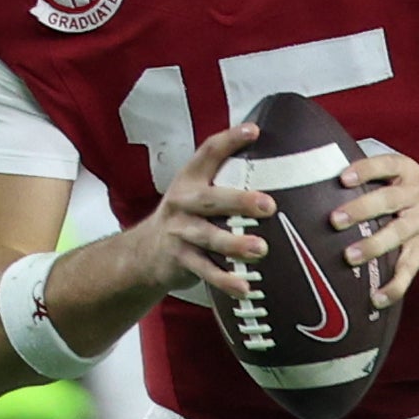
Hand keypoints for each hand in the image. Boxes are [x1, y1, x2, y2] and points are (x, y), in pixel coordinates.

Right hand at [132, 121, 272, 299]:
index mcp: (190, 179)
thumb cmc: (185, 217)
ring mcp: (180, 232)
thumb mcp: (196, 190)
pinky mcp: (180, 259)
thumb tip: (273, 160)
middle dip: (239, 201)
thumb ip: (225, 178)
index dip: (229, 140)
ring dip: (234, 244)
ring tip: (260, 249)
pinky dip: (225, 280)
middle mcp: (183, 202)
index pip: (208, 152)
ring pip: (208, 238)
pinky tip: (245, 287)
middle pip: (210, 199)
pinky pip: (205, 271)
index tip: (253, 131)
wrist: (144, 253)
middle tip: (268, 205)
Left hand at [330, 145, 418, 300]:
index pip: (387, 165)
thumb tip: (325, 175)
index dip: (365, 169)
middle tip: (335, 220)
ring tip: (348, 257)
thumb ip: (374, 176)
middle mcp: (418, 196)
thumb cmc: (417, 197)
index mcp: (408, 173)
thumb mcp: (404, 178)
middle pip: (389, 200)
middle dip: (361, 209)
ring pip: (397, 234)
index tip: (342, 178)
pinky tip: (376, 298)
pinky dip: (394, 286)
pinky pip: (409, 269)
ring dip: (372, 246)